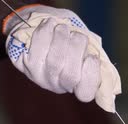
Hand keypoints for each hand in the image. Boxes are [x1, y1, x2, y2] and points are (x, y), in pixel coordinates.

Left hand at [3, 5, 120, 111]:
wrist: (39, 33)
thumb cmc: (69, 44)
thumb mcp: (85, 51)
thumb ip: (96, 59)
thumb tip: (100, 64)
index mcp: (77, 86)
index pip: (86, 94)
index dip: (91, 76)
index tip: (92, 57)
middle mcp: (59, 86)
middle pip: (70, 76)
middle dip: (77, 50)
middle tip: (78, 36)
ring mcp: (41, 78)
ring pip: (54, 62)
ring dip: (62, 40)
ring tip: (64, 28)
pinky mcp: (26, 64)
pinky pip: (38, 49)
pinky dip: (46, 33)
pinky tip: (51, 25)